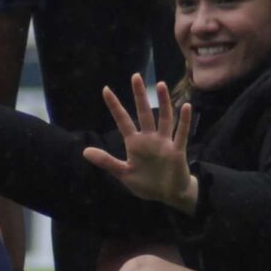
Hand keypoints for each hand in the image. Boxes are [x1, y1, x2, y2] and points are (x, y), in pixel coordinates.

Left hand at [90, 76, 197, 212]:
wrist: (169, 195)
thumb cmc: (147, 183)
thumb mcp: (124, 173)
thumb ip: (107, 162)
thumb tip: (85, 151)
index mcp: (135, 143)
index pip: (122, 120)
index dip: (115, 106)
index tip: (106, 89)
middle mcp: (149, 139)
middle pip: (144, 113)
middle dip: (139, 95)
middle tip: (135, 76)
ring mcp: (164, 143)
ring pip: (164, 118)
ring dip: (163, 102)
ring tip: (160, 85)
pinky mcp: (177, 151)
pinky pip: (181, 134)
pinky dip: (184, 121)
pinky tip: (186, 106)